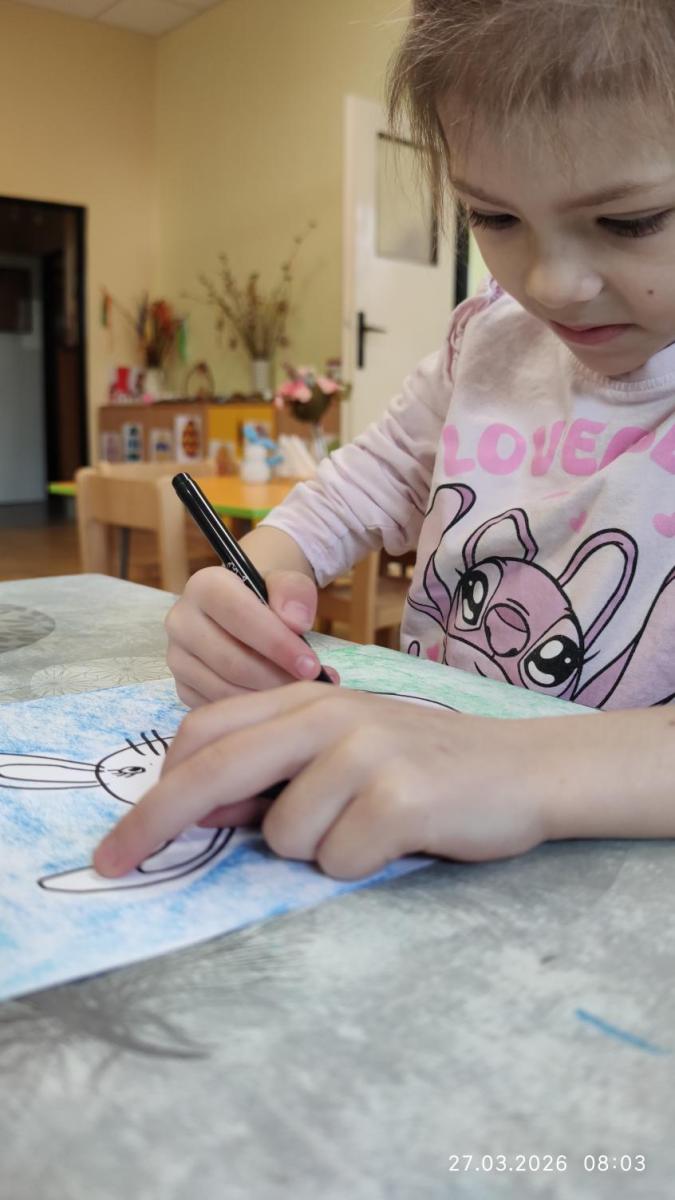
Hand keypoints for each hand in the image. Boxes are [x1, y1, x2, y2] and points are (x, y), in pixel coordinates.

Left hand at [93, 684, 546, 880]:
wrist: (520, 768)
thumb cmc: (421, 765)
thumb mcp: (340, 752)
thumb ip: (274, 771)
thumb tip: (201, 810)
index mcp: (306, 699)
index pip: (204, 734)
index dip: (154, 789)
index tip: (122, 841)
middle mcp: (329, 714)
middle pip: (215, 770)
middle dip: (154, 822)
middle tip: (111, 865)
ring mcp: (365, 752)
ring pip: (284, 836)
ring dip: (314, 850)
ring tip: (367, 826)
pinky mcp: (400, 797)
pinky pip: (339, 860)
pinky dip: (359, 864)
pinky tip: (399, 838)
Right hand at [165, 565, 336, 707]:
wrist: (246, 608)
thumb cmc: (269, 597)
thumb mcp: (288, 582)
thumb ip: (295, 592)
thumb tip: (297, 623)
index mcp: (204, 586)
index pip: (238, 615)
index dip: (277, 643)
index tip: (311, 665)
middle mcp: (181, 621)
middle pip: (231, 660)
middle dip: (277, 678)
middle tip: (311, 688)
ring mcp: (178, 658)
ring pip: (225, 689)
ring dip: (267, 697)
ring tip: (300, 693)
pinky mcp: (182, 687)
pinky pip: (218, 707)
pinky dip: (252, 708)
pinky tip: (276, 700)